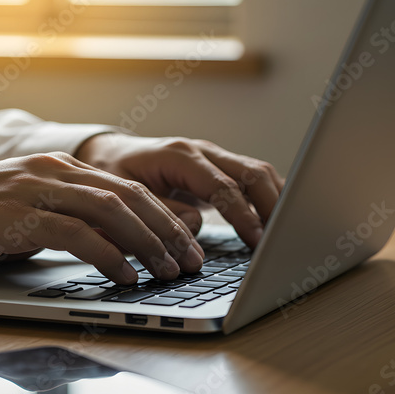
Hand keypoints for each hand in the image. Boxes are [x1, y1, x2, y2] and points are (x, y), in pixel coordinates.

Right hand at [0, 152, 203, 283]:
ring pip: (109, 210)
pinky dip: (107, 254)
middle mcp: (52, 171)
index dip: (164, 215)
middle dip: (167, 230)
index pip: (126, 187)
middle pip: (128, 196)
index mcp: (59, 167)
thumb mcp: (25, 210)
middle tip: (192, 260)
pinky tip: (125, 274)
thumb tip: (107, 247)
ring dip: (147, 243)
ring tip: (169, 270)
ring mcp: (33, 190)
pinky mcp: (14, 216)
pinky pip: (75, 233)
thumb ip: (64, 219)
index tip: (188, 243)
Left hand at [75, 134, 284, 247]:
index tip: (257, 242)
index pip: (222, 186)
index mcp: (178, 155)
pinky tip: (277, 221)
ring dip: (276, 201)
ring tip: (286, 234)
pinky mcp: (219, 168)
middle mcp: (201, 151)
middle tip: (281, 241)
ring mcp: (213, 157)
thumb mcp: (123, 196)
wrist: (109, 155)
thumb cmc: (112, 175)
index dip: (243, 215)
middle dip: (272, 206)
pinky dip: (269, 197)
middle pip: (251, 172)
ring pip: (258, 172)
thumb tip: (194, 226)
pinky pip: (252, 178)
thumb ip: (159, 211)